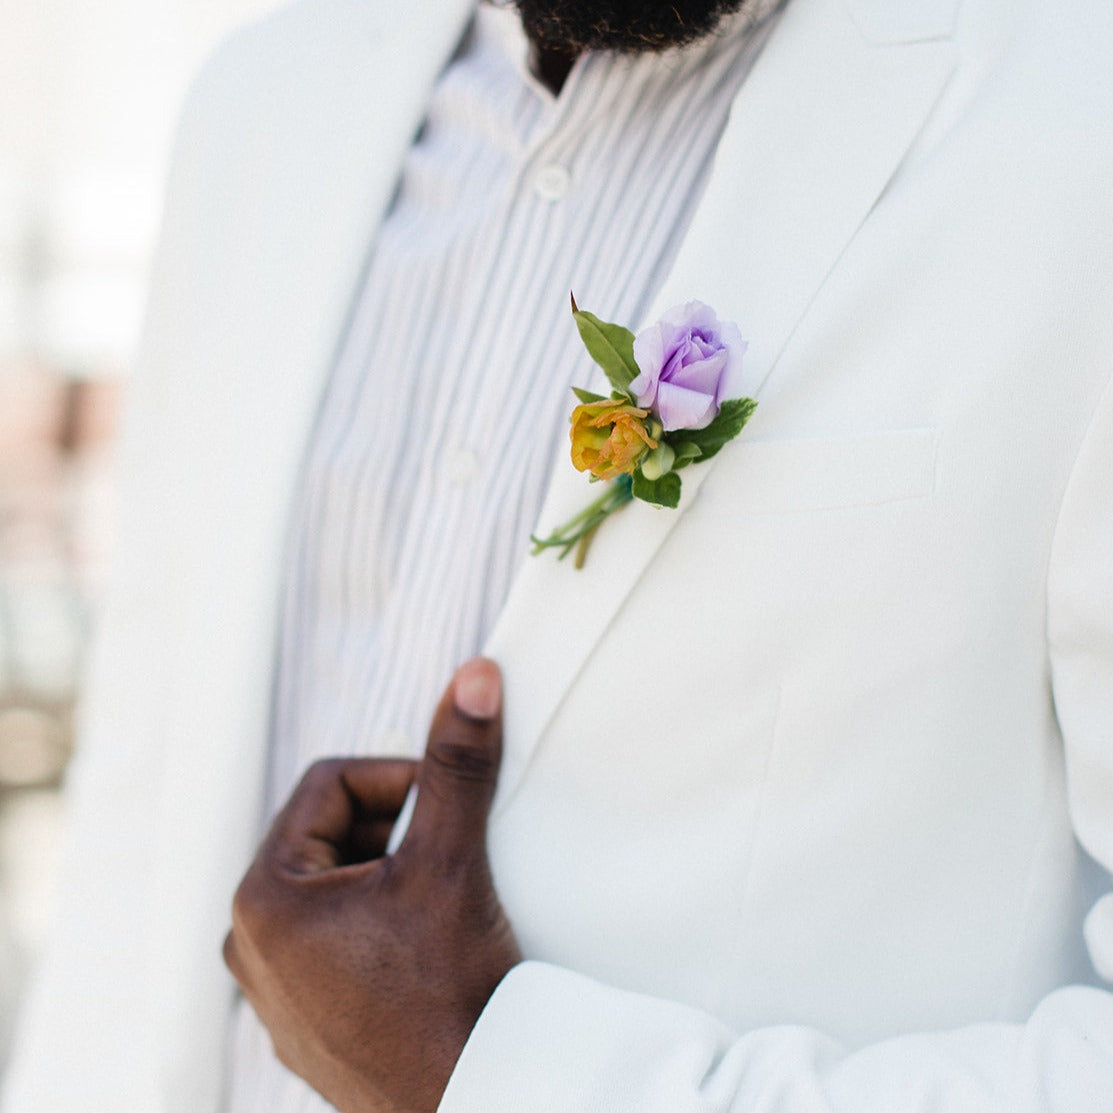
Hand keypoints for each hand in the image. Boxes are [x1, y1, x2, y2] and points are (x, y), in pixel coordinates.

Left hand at [223, 657, 521, 1112]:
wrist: (476, 1098)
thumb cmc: (448, 990)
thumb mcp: (449, 861)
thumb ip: (456, 765)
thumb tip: (474, 677)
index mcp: (263, 899)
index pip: (331, 786)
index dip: (399, 780)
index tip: (448, 806)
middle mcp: (251, 946)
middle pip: (330, 835)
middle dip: (394, 831)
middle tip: (448, 855)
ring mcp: (276, 992)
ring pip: (337, 886)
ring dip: (390, 874)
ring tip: (440, 901)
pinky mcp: (307, 1023)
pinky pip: (339, 940)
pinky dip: (382, 922)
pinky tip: (425, 948)